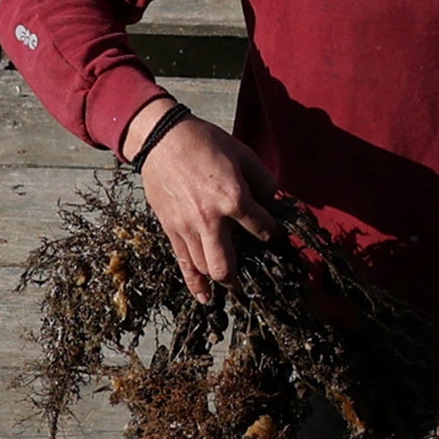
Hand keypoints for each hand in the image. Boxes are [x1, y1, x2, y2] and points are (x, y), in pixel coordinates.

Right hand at [137, 111, 262, 296]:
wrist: (163, 139)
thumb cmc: (205, 143)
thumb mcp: (243, 153)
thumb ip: (264, 180)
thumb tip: (274, 201)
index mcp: (233, 198)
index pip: (262, 229)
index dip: (273, 234)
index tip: (275, 235)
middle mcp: (210, 220)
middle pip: (227, 267)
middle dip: (242, 277)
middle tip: (253, 277)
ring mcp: (187, 228)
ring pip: (205, 269)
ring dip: (221, 280)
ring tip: (233, 284)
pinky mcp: (171, 230)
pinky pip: (183, 264)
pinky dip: (195, 284)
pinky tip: (205, 298)